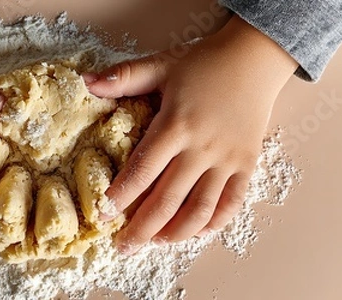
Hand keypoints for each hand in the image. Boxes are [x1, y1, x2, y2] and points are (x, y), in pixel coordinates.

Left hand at [85, 16, 297, 253]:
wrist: (255, 58)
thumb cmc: (204, 63)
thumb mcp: (161, 65)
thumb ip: (124, 77)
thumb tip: (86, 83)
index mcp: (176, 125)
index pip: (142, 170)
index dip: (121, 196)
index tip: (103, 215)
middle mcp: (201, 148)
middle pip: (167, 199)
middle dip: (142, 228)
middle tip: (124, 246)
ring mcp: (227, 160)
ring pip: (200, 209)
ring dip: (176, 232)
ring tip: (156, 242)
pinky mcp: (247, 164)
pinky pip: (232, 203)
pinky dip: (214, 223)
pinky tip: (196, 232)